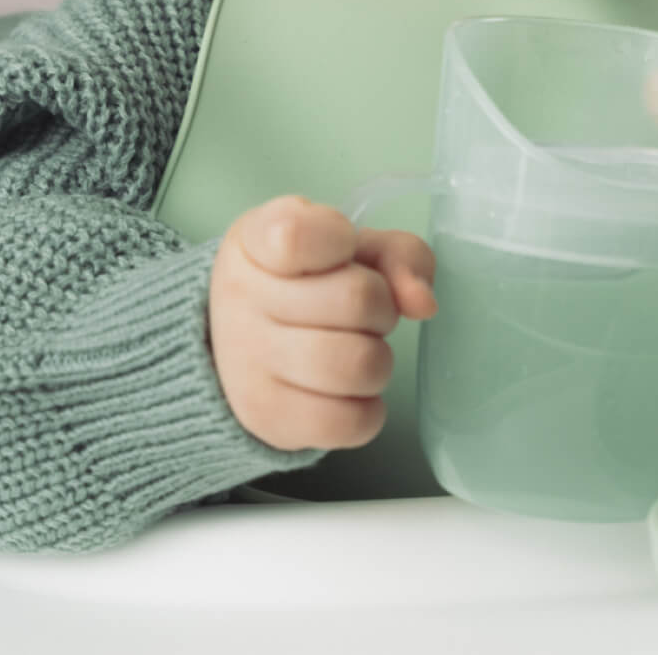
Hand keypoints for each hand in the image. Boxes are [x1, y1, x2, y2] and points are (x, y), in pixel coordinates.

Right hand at [208, 195, 437, 450]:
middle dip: (381, 306)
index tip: (341, 248)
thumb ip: (397, 253)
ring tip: (354, 349)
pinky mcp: (265, 417)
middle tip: (360, 311)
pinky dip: (367, 408)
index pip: (298, 235)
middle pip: (358, 299)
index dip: (339, 239)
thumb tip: (423, 302)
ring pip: (361, 364)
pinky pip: (352, 422)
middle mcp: (242, 297)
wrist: (235, 339)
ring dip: (377, 358)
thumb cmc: (304, 280)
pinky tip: (346, 390)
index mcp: (260, 238)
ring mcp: (248, 361)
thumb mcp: (348, 246)